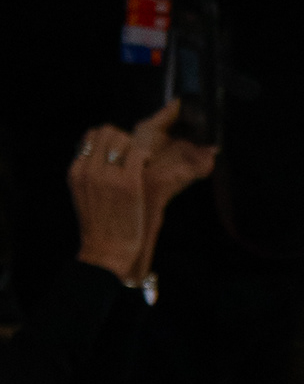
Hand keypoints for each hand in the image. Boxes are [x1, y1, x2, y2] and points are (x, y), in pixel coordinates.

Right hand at [68, 100, 216, 282]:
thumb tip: (106, 155)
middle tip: (131, 156)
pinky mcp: (128, 183)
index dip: (108, 139)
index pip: (91, 136)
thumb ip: (91, 174)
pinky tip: (147, 166)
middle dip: (122, 138)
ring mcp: (107, 175)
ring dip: (134, 146)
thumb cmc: (100, 227)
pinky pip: (138, 153)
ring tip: (139, 162)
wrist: (105, 252)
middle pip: (106, 131)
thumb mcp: (84, 195)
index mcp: (76, 171)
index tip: (119, 152)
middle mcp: (89, 169)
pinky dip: (145, 155)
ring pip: (122, 139)